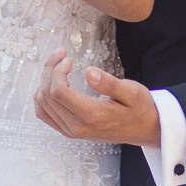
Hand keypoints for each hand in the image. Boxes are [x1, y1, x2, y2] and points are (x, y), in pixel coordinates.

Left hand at [32, 51, 159, 148]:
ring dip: (45, 80)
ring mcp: (70, 131)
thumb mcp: (132, 91)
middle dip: (49, 70)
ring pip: (42, 104)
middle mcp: (77, 127)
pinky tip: (52, 82)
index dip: (57, 70)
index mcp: (91, 115)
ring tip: (58, 65)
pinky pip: (44, 114)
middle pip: (46, 96)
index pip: (58, 92)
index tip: (68, 58)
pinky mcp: (68, 131)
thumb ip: (109, 83)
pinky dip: (42, 96)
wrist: (144, 129)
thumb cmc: (139, 108)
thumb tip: (88, 72)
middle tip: (61, 54)